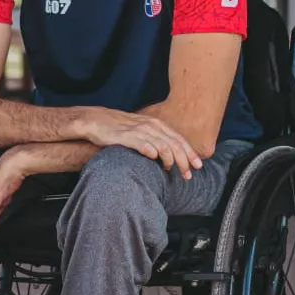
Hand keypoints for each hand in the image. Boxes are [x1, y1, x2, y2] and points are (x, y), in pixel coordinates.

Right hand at [81, 108, 202, 179]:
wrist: (96, 120)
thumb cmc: (119, 128)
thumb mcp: (141, 131)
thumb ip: (155, 139)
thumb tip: (168, 155)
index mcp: (156, 124)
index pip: (178, 139)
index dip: (190, 153)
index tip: (198, 166)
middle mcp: (150, 126)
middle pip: (173, 143)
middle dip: (184, 160)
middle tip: (189, 174)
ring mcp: (138, 130)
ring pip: (161, 145)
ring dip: (169, 159)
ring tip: (171, 170)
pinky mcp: (125, 136)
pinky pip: (141, 143)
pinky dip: (149, 150)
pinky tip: (154, 159)